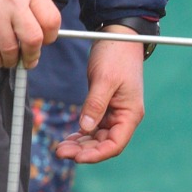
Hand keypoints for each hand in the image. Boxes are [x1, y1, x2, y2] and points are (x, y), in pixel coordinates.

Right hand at [0, 0, 59, 67]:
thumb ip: (30, 1)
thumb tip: (42, 31)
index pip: (52, 20)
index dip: (50, 37)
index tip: (44, 42)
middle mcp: (13, 0)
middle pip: (34, 39)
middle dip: (32, 55)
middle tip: (28, 60)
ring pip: (11, 50)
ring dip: (12, 60)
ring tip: (9, 59)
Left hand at [54, 29, 145, 163]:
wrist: (118, 35)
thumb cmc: (117, 55)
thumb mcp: (105, 79)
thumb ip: (95, 104)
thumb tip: (86, 128)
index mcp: (130, 113)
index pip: (115, 144)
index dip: (97, 155)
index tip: (77, 157)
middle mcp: (124, 117)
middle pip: (104, 144)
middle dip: (84, 151)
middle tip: (60, 152)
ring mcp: (114, 112)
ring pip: (97, 138)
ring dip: (80, 145)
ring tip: (60, 148)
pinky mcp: (104, 106)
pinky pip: (93, 127)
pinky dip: (81, 134)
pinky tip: (68, 138)